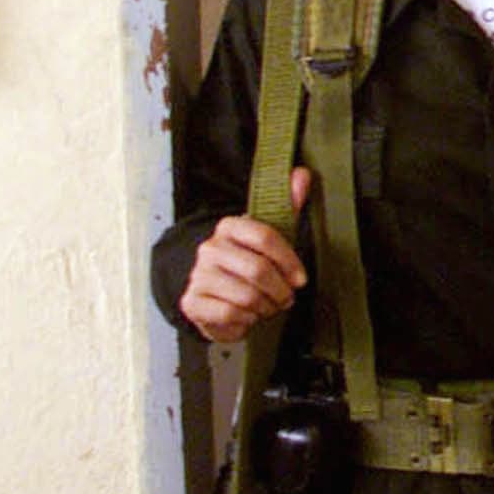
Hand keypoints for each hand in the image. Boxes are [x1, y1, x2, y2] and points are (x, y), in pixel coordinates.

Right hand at [177, 166, 310, 341]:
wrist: (212, 293)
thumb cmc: (248, 263)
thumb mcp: (269, 235)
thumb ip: (287, 205)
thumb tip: (302, 174)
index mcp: (229, 227)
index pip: (265, 237)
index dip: (289, 261)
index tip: (300, 279)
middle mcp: (210, 248)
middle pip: (258, 270)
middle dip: (280, 290)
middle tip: (285, 298)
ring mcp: (198, 275)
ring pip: (247, 295)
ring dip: (265, 307)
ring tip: (266, 306)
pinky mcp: (191, 302)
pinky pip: (230, 314)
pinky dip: (246, 320)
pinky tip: (246, 315)